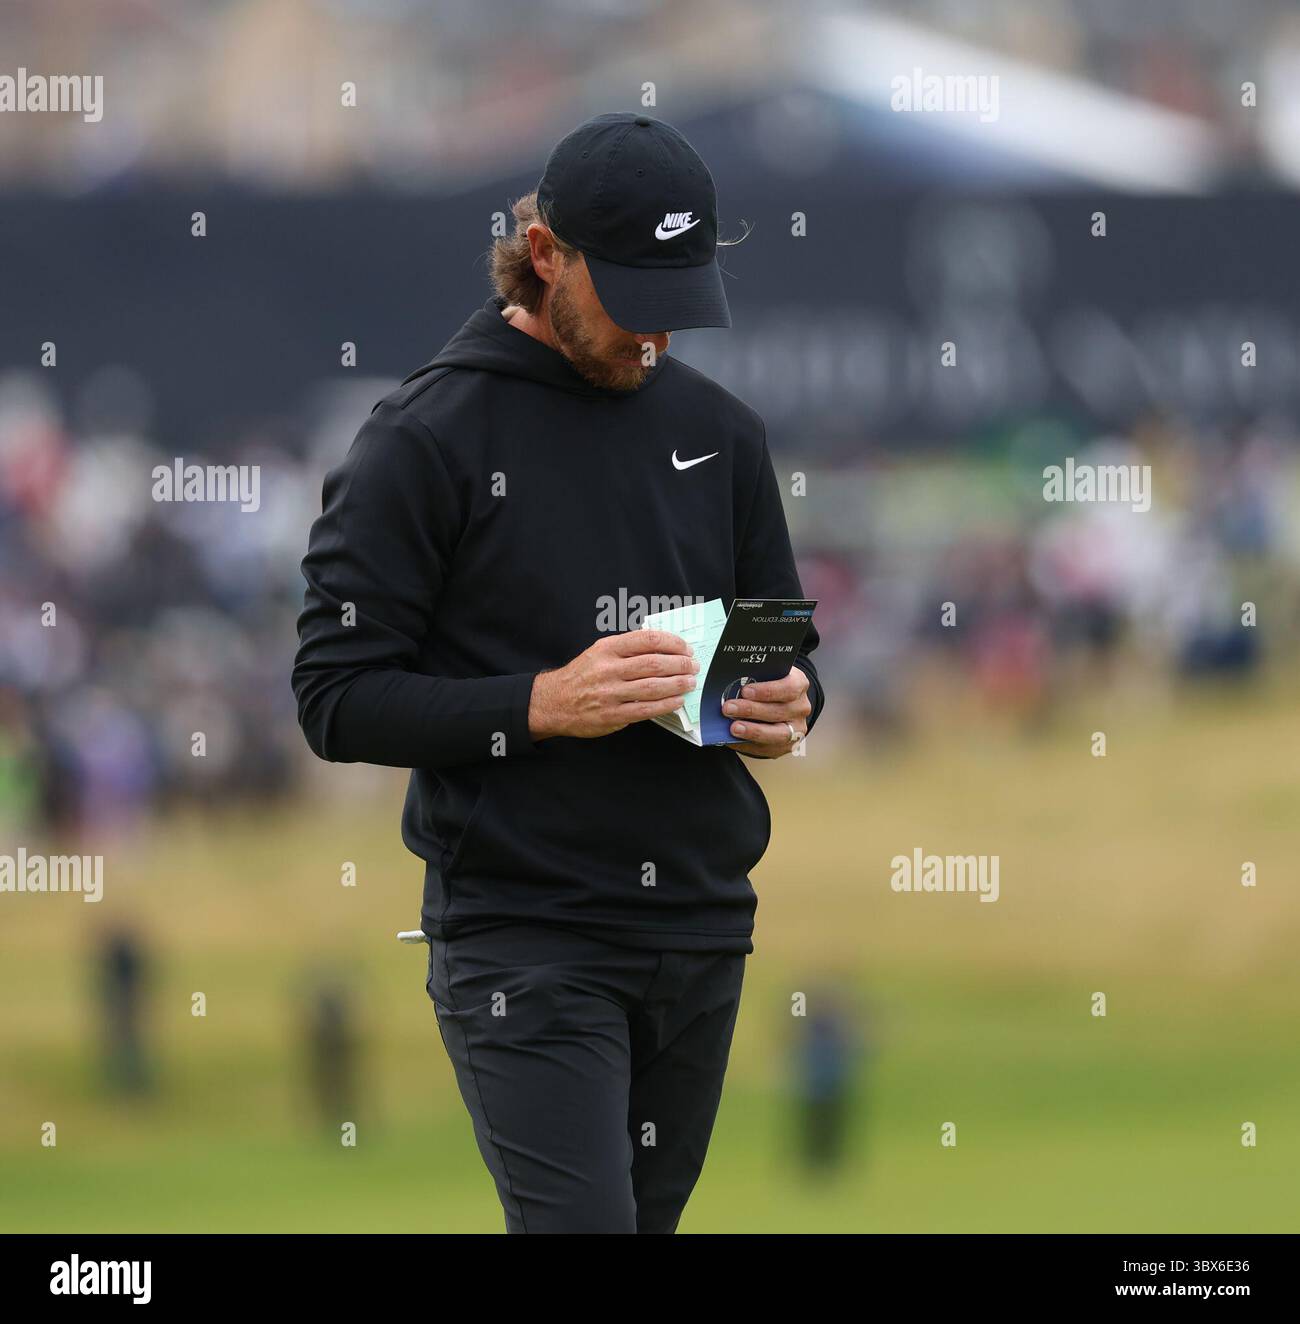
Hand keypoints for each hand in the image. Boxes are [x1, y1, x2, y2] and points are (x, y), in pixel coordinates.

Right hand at [528, 630, 698, 739]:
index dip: (672, 643)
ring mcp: (610, 693)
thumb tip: (662, 647)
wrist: (554, 702)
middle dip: (680, 664)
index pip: (647, 640)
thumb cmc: (581, 676)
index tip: (686, 648)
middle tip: (693, 666)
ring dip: (677, 684)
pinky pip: (645, 709)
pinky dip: (665, 705)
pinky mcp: (612, 715)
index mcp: (607, 649)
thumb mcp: (598, 652)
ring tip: (690, 682)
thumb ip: (626, 649)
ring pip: (652, 687)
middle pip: (654, 664)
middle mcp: (608, 669)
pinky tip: (676, 701)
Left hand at [722, 665, 811, 758]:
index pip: (788, 688)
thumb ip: (754, 677)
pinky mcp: (787, 745)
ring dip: (752, 730)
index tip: (745, 691)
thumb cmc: (767, 687)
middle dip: (751, 710)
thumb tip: (730, 680)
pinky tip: (734, 739)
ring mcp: (797, 728)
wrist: (778, 704)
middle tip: (729, 708)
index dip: (766, 691)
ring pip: (777, 733)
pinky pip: (768, 748)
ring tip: (733, 728)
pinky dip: (749, 743)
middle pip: (779, 711)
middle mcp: (801, 707)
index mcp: (799, 684)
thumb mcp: (765, 676)